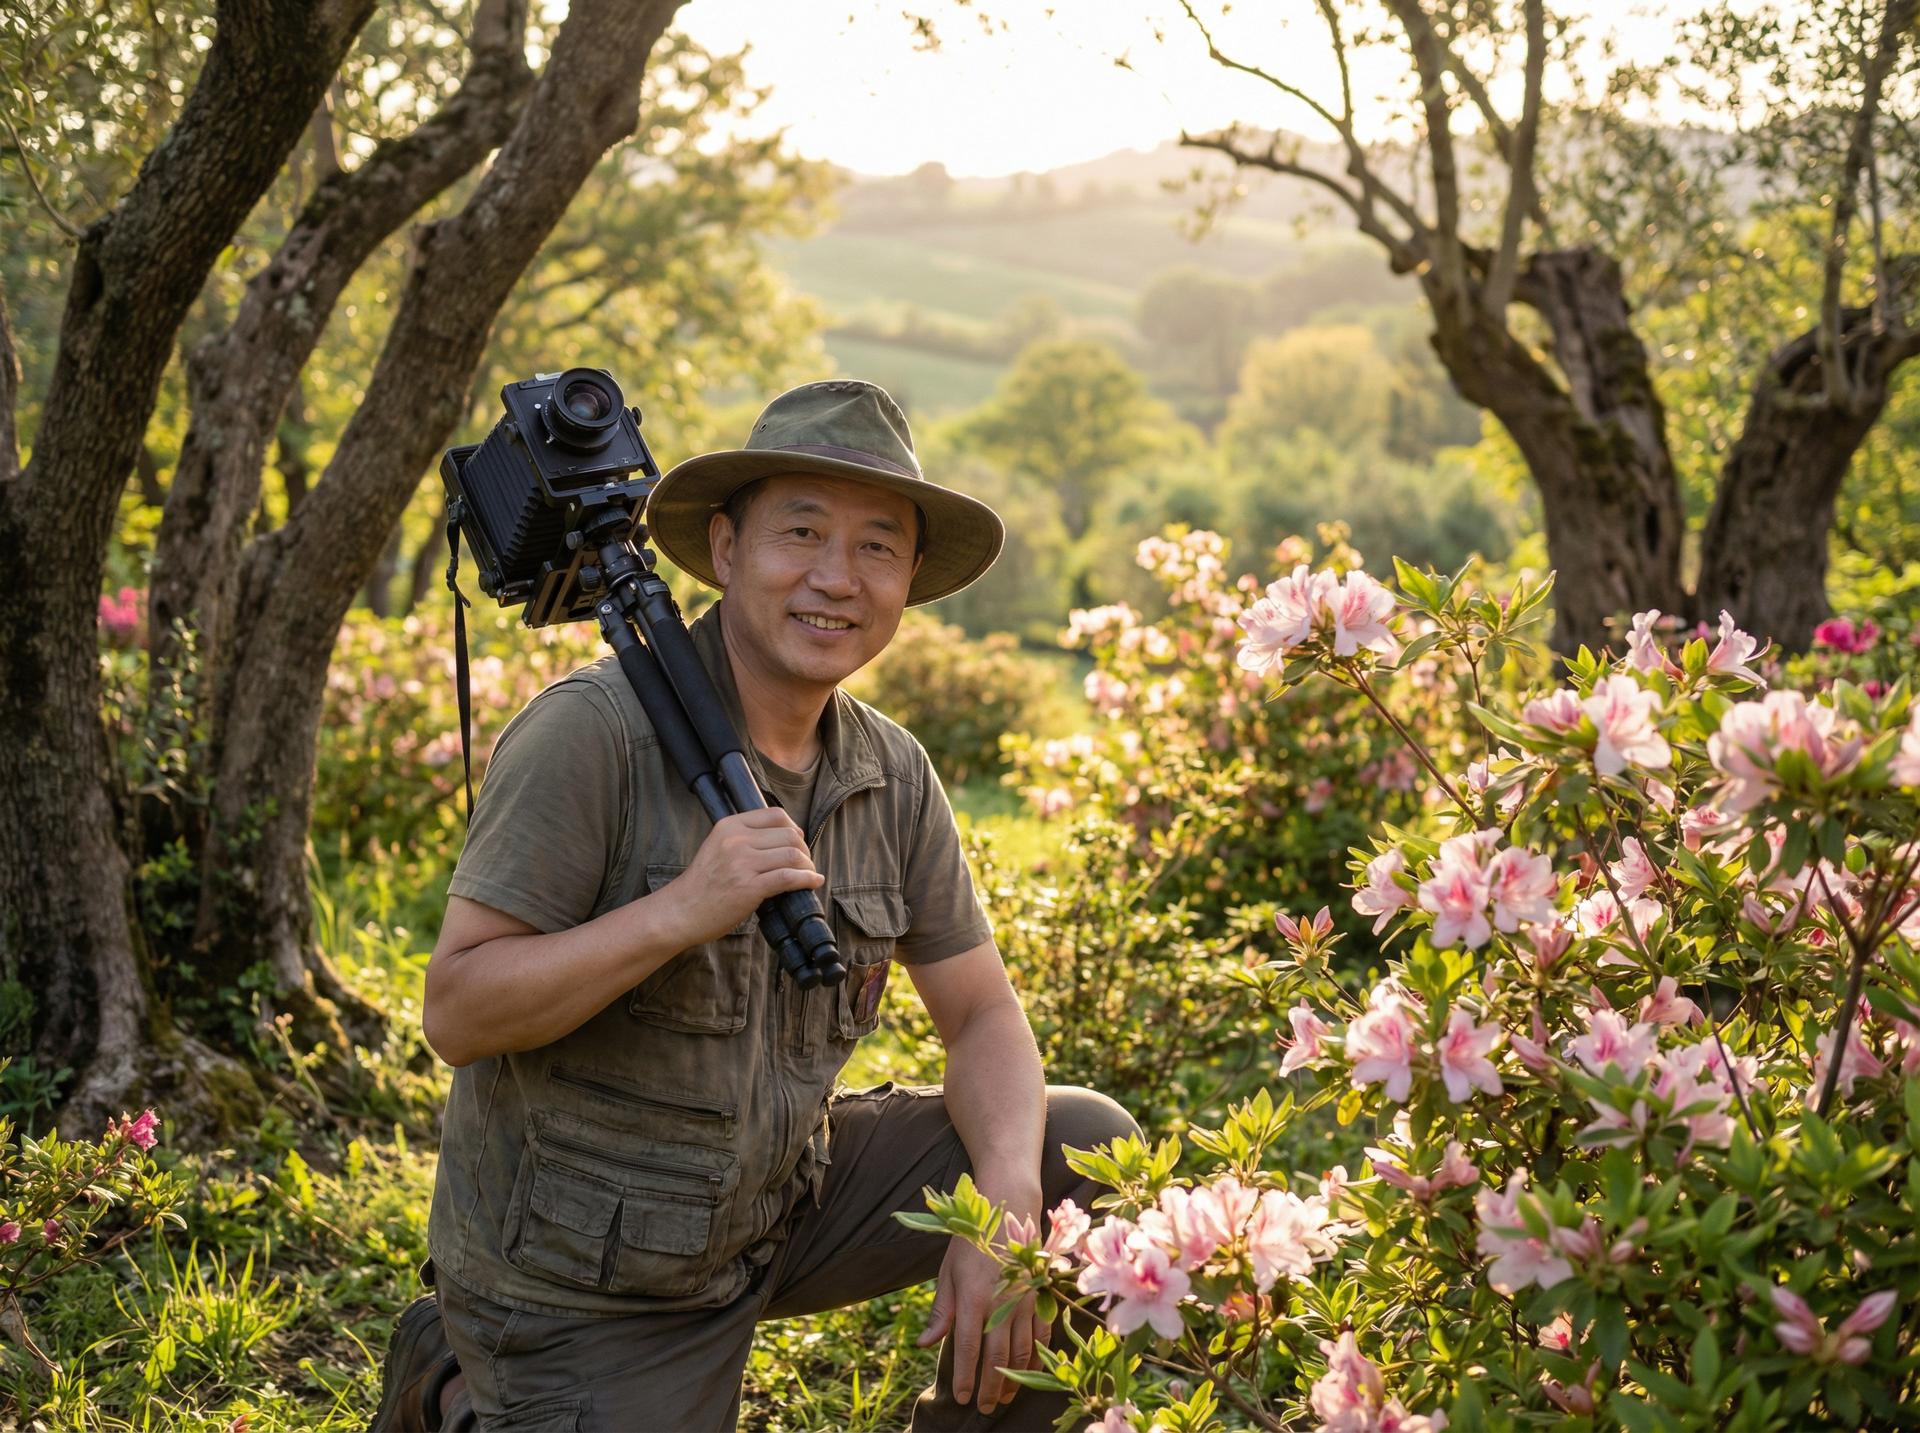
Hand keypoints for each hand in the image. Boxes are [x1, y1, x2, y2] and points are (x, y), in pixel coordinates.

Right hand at [656, 808, 822, 946]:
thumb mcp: (717, 847)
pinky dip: (808, 879)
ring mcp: (742, 863)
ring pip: (793, 854)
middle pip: (789, 835)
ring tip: (808, 874)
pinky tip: (814, 883)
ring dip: (808, 865)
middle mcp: (736, 840)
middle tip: (804, 863)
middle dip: (804, 849)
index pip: (775, 815)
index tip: (797, 843)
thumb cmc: (702, 884)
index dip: (793, 828)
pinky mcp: (749, 887)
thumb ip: (744, 839)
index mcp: (729, 826)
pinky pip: (790, 877)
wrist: (681, 911)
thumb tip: (784, 839)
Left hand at [917, 1230, 1050, 1413]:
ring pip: (1022, 1353)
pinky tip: (1028, 1372)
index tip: (962, 1398)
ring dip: (1012, 1379)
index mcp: (972, 1298)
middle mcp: (1001, 1305)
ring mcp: (1025, 1302)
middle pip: (997, 1359)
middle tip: (984, 1409)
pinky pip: (1041, 1337)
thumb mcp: (948, 1272)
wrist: (1008, 1208)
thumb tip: (924, 1344)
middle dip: (990, 1389)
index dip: (966, 1378)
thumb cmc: (972, 1241)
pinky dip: (1036, 1359)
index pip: (968, 1349)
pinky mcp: (1041, 1297)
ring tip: (1003, 1398)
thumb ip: (941, 1312)